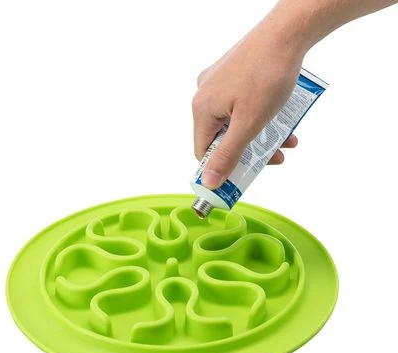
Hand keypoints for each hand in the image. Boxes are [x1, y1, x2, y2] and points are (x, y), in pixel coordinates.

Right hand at [192, 12, 305, 188]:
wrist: (287, 34)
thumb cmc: (268, 74)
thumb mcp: (248, 123)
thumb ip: (228, 154)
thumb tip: (208, 181)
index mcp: (202, 108)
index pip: (203, 151)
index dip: (222, 167)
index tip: (244, 175)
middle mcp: (205, 95)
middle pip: (222, 137)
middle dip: (250, 150)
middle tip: (273, 156)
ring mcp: (218, 84)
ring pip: (235, 123)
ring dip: (260, 135)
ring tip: (285, 138)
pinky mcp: (232, 77)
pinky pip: (241, 107)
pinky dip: (259, 117)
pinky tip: (280, 119)